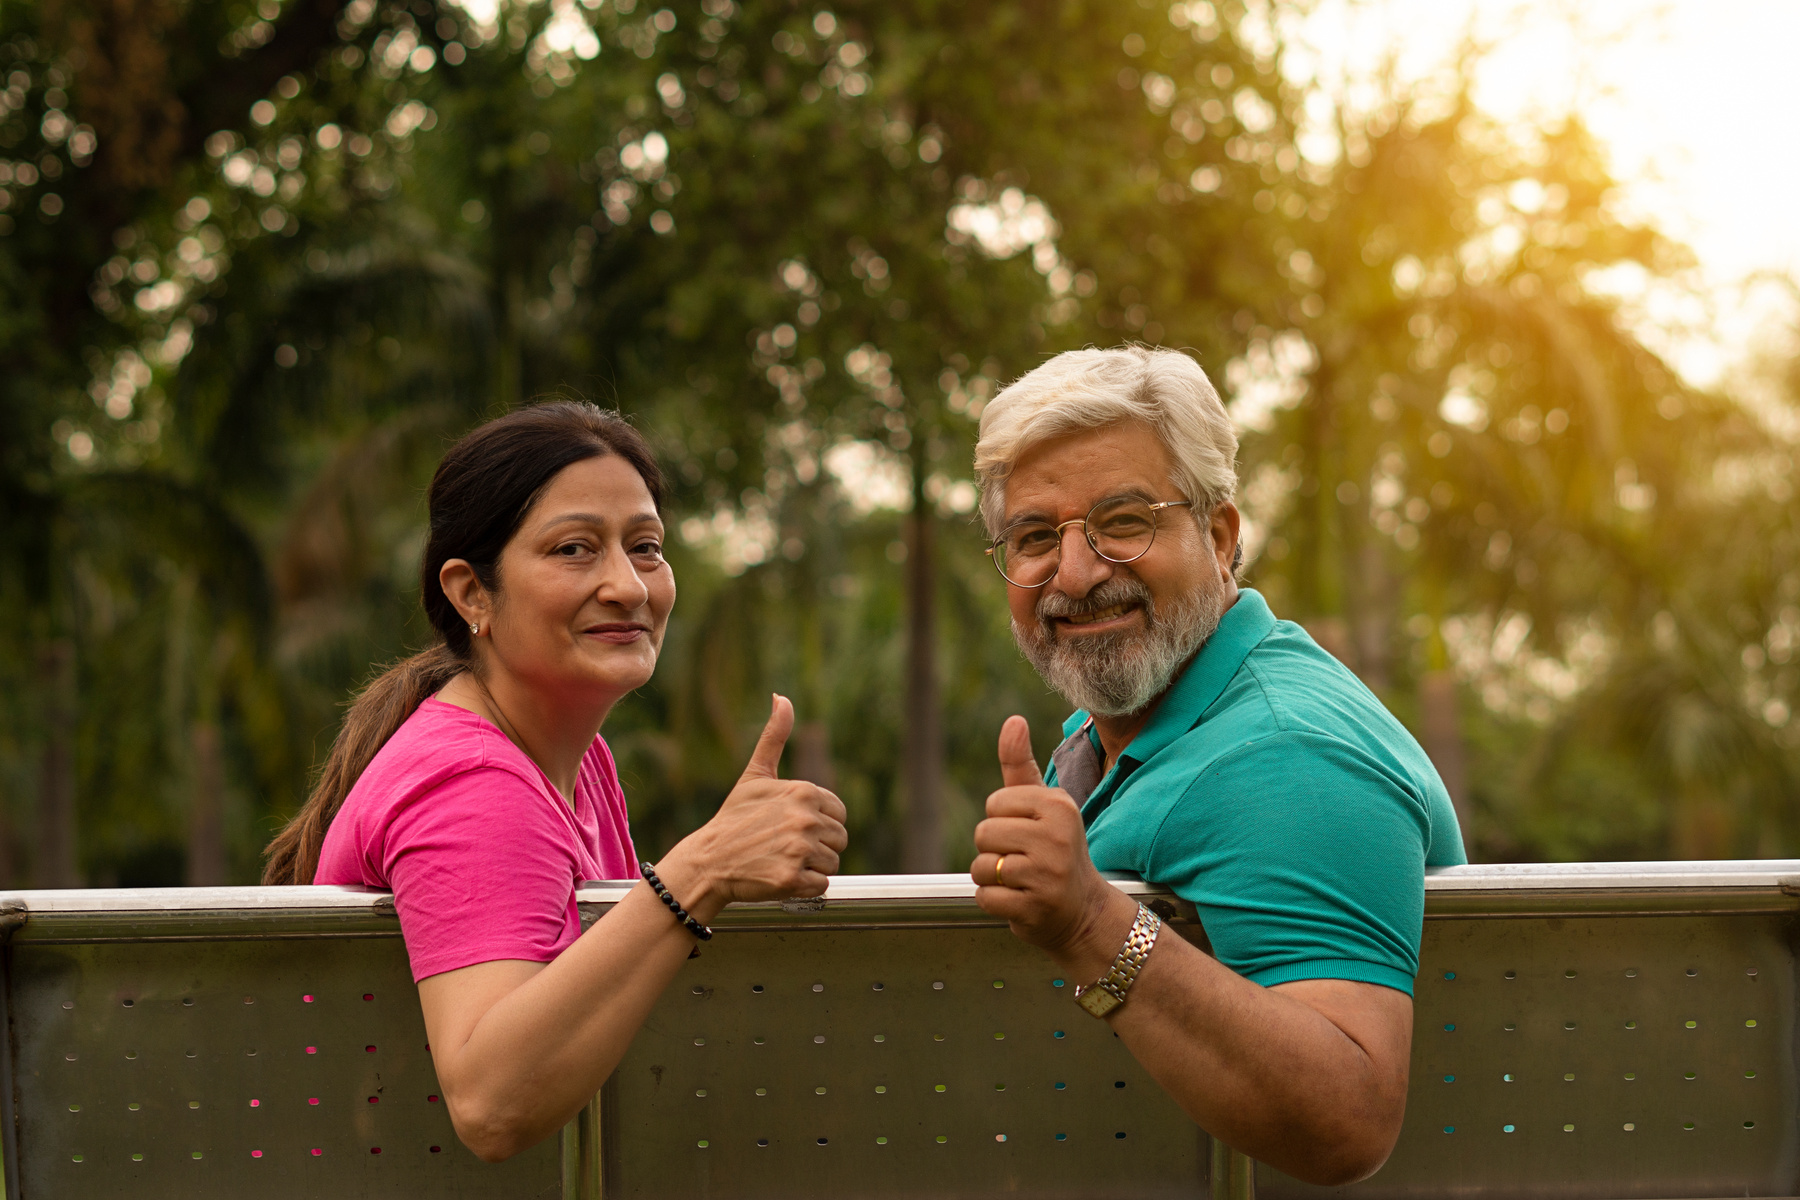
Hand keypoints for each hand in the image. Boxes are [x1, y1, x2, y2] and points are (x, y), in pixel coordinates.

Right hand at [658, 695, 847, 917]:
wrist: (707, 861)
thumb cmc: (733, 818)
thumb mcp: (755, 774)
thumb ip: (775, 736)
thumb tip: (781, 698)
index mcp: (803, 792)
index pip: (839, 813)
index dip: (818, 823)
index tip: (791, 826)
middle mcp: (805, 819)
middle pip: (839, 839)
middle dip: (816, 846)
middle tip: (783, 845)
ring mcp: (799, 850)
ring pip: (832, 863)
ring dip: (810, 867)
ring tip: (780, 859)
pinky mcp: (792, 879)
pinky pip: (821, 886)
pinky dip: (804, 887)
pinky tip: (780, 876)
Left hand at [970, 716, 1132, 964]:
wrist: (1084, 911)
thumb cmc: (1055, 850)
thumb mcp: (1043, 805)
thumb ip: (1020, 765)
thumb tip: (1013, 720)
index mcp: (1058, 804)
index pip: (994, 803)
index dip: (1002, 821)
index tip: (1029, 834)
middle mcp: (1056, 836)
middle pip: (984, 833)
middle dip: (994, 850)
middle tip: (1025, 861)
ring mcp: (1048, 873)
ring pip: (981, 867)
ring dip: (993, 878)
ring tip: (1022, 881)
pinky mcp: (1036, 906)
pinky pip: (986, 897)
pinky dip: (995, 902)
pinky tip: (1021, 900)